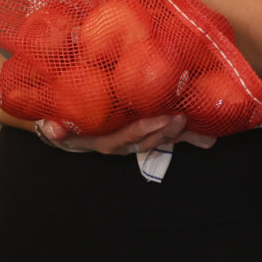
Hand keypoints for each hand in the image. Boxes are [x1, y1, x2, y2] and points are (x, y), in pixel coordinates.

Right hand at [34, 113, 215, 153]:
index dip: (143, 130)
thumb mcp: (56, 124)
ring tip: (198, 126)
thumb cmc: (66, 121)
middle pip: (148, 141)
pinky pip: (168, 136)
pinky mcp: (148, 133)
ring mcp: (136, 140)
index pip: (125, 138)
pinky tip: (209, 136)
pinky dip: (188, 136)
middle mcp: (123, 144)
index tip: (160, 118)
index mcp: (104, 141)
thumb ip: (54, 127)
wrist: (69, 128)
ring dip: (180, 135)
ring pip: (161, 140)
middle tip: (184, 117)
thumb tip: (52, 129)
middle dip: (167, 132)